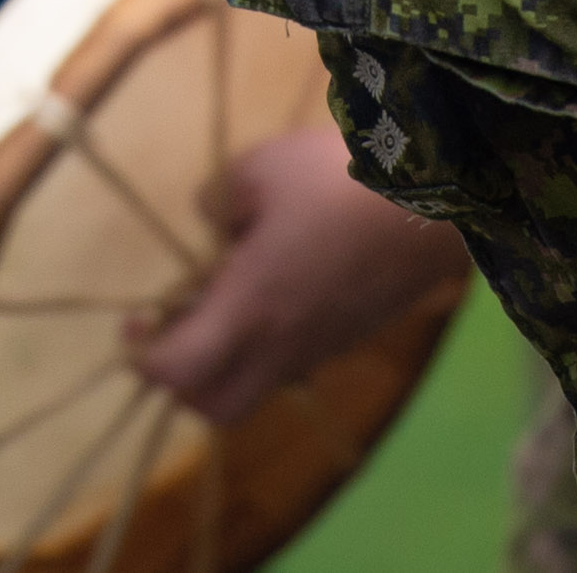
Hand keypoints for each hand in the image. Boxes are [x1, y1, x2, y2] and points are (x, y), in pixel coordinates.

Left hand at [123, 124, 469, 424]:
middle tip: (172, 327)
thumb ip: (218, 202)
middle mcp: (283, 346)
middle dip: (183, 381)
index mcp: (249, 312)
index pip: (179, 373)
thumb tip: (213, 223)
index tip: (137, 321)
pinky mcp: (352, 335)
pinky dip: (266, 345)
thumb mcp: (257, 169)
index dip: (145, 358)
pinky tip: (272, 287)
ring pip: (257, 387)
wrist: (439, 196)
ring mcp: (323, 347)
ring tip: (222, 298)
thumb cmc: (337, 180)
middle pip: (216, 406)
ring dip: (226, 362)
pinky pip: (292, 363)